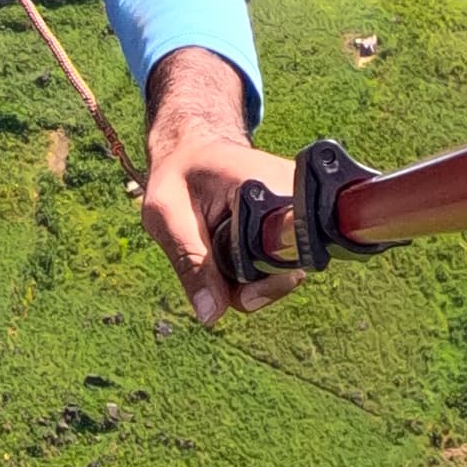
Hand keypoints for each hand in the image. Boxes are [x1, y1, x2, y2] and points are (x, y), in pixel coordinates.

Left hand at [141, 49, 296, 323]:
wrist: (192, 150)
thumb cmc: (177, 175)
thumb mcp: (168, 216)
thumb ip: (191, 262)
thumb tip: (212, 316)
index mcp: (274, 190)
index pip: (296, 249)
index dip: (270, 280)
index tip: (243, 292)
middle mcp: (299, 202)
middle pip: (289, 272)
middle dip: (249, 285)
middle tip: (212, 266)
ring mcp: (299, 218)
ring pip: (282, 275)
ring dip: (246, 279)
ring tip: (214, 250)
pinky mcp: (291, 231)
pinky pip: (276, 267)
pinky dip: (249, 271)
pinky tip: (227, 252)